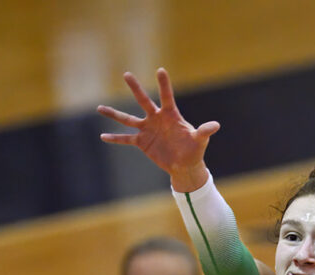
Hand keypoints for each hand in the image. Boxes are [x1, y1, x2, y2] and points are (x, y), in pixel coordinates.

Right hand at [98, 68, 218, 191]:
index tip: (160, 70)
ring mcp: (147, 129)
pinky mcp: (142, 142)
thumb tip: (216, 126)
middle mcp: (156, 118)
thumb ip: (204, 131)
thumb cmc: (194, 150)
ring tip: (99, 107)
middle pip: (144, 101)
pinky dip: (115, 138)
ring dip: (114, 114)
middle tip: (127, 74)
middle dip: (135, 88)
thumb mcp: (199, 140)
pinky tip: (103, 136)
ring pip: (128, 119)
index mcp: (170, 115)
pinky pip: (126, 139)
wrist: (184, 164)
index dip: (164, 84)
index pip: (166, 96)